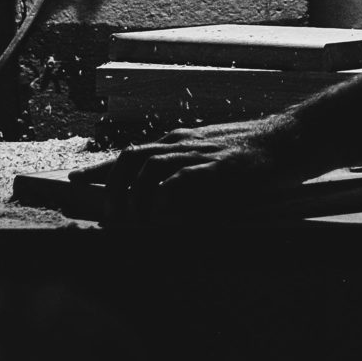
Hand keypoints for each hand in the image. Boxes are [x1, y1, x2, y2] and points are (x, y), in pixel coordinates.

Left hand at [67, 114, 309, 226]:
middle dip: (113, 188)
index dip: (99, 168)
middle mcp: (181, 143)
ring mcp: (199, 153)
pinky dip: (166, 198)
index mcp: (177, 141)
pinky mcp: (217, 167)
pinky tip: (163, 215)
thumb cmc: (251, 152)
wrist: (287, 139)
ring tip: (136, 222)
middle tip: (112, 218)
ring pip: (149, 167)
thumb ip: (186, 170)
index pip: (129, 152)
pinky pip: (180, 180)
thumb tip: (162, 197)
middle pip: (131, 158)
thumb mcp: (210, 155)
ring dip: (136, 197)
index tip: (74, 180)